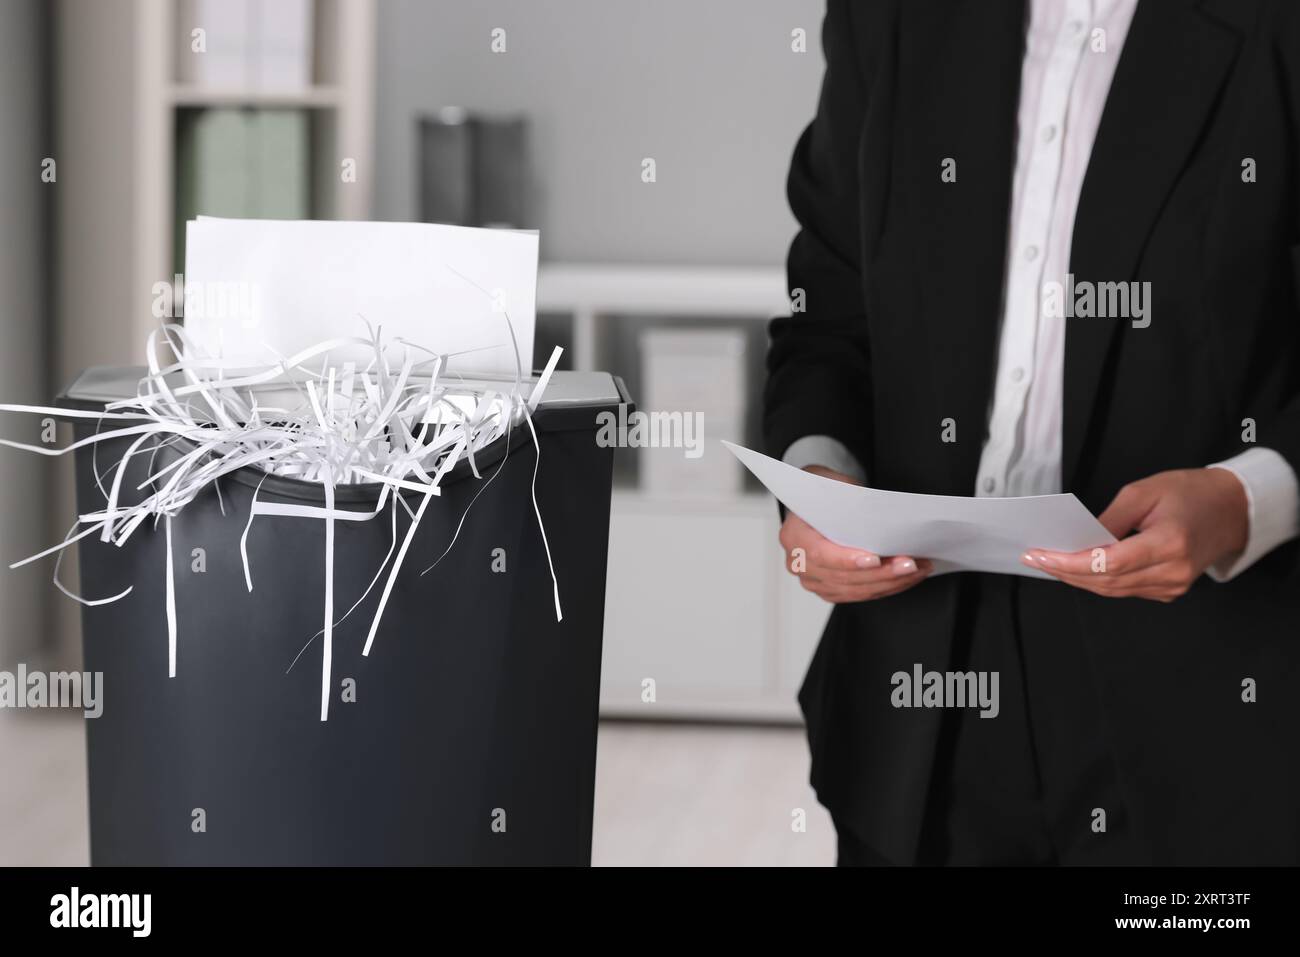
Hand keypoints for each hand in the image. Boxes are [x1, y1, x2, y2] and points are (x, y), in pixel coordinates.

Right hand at [779, 465, 932, 602]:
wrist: (816, 501)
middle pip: (842, 577)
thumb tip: (879, 516)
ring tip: (916, 570)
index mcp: (794, 535)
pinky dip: (885, 588)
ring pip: (855, 590)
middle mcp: (798, 563)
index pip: (820, 554)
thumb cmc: (825, 492)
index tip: (875, 559)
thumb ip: (850, 501)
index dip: (848, 560)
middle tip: (910, 564)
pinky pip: (859, 595)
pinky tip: (905, 578)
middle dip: (880, 573)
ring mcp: (813, 580)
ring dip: (889, 582)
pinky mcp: (830, 589)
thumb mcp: (834, 485)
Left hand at [1021, 467, 1248, 601]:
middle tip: (1034, 558)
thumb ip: (1108, 519)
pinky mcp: (1170, 590)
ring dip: (1077, 578)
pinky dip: (1098, 580)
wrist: (1231, 509)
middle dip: (1065, 572)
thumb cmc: (1190, 493)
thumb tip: (1077, 539)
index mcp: (1169, 542)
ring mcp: (1173, 585)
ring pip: (1113, 590)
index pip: (1109, 563)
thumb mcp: (1143, 492)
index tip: (1040, 556)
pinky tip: (1076, 568)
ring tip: (1048, 563)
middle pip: (1106, 581)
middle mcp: (1173, 570)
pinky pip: (1125, 589)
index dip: (1070, 563)